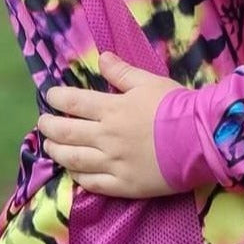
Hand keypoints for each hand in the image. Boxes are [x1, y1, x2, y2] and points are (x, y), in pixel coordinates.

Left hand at [40, 52, 181, 197]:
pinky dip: (78, 177)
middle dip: (50, 127)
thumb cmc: (176, 106)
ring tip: (50, 146)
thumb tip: (101, 58)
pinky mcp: (122, 185)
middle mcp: (105, 137)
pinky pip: (92, 183)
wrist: (200, 139)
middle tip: (43, 123)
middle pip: (67, 133)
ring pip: (73, 159)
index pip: (74, 102)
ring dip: (57, 151)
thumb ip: (122, 72)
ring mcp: (112, 164)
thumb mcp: (150, 81)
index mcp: (112, 109)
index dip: (57, 98)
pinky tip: (73, 172)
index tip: (50, 97)